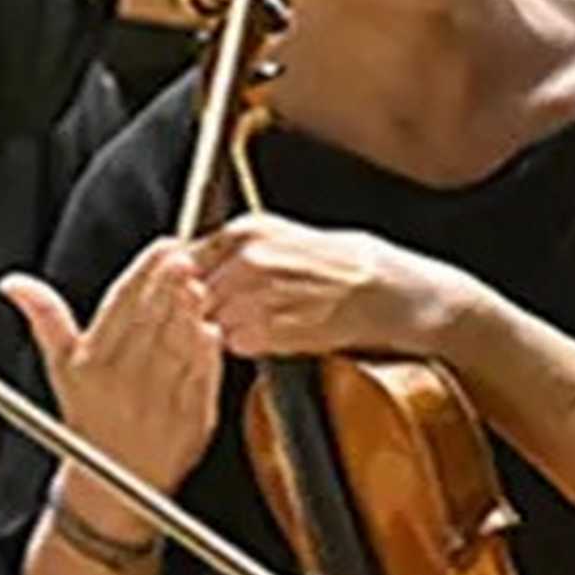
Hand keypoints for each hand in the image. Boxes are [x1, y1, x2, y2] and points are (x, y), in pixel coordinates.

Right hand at [0, 237, 222, 533]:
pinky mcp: (189, 419)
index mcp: (91, 362)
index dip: (144, 272)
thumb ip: (45, 318)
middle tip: (186, 257)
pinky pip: (199, 380)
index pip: (120, 306)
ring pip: (174, 347)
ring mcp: (157, 400)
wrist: (112, 486)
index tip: (164, 247)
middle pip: (149, 321)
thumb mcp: (61, 368)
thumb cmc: (88, 418)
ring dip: (188, 315)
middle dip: (168, 286)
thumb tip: (13, 284)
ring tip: (199, 286)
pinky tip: (212, 332)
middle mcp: (121, 380)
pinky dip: (207, 355)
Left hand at [192, 213, 489, 363]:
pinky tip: (270, 337)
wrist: (390, 290)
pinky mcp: (273, 330)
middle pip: (192, 294)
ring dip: (221, 329)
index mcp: (248, 230)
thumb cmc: (344, 264)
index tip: (190, 295)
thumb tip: (192, 267)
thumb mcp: (285, 238)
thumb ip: (238, 250)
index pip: (184, 259)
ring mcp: (260, 296)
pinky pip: (237, 344)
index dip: (185, 282)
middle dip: (199, 309)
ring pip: (210, 321)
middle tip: (222, 316)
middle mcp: (249, 258)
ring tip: (251, 326)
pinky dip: (247, 345)